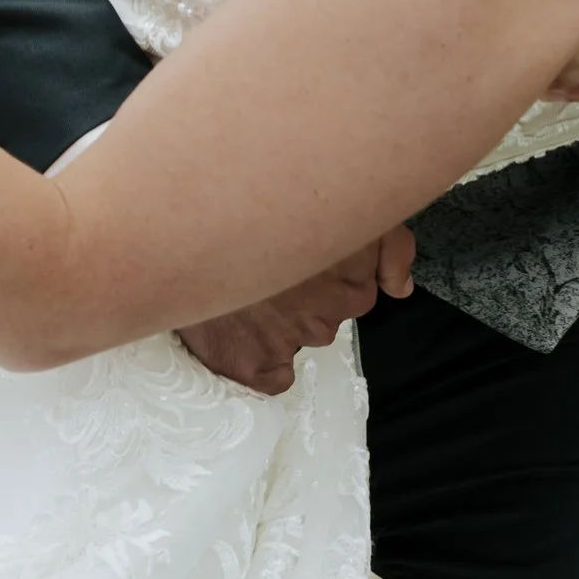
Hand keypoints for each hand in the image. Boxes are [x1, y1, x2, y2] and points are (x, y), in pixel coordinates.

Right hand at [178, 225, 415, 396]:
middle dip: (306, 294)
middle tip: (270, 267)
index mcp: (351, 266)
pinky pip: (273, 375)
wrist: (178, 221)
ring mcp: (290, 339)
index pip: (362, 285)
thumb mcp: (339, 203)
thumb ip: (389, 244)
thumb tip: (401, 288)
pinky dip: (260, 357)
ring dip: (281, 319)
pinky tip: (241, 324)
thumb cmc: (252, 202)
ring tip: (247, 284)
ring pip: (302, 337)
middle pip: (330, 312)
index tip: (301, 252)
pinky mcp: (253, 364)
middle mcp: (327, 307)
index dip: (330, 268)